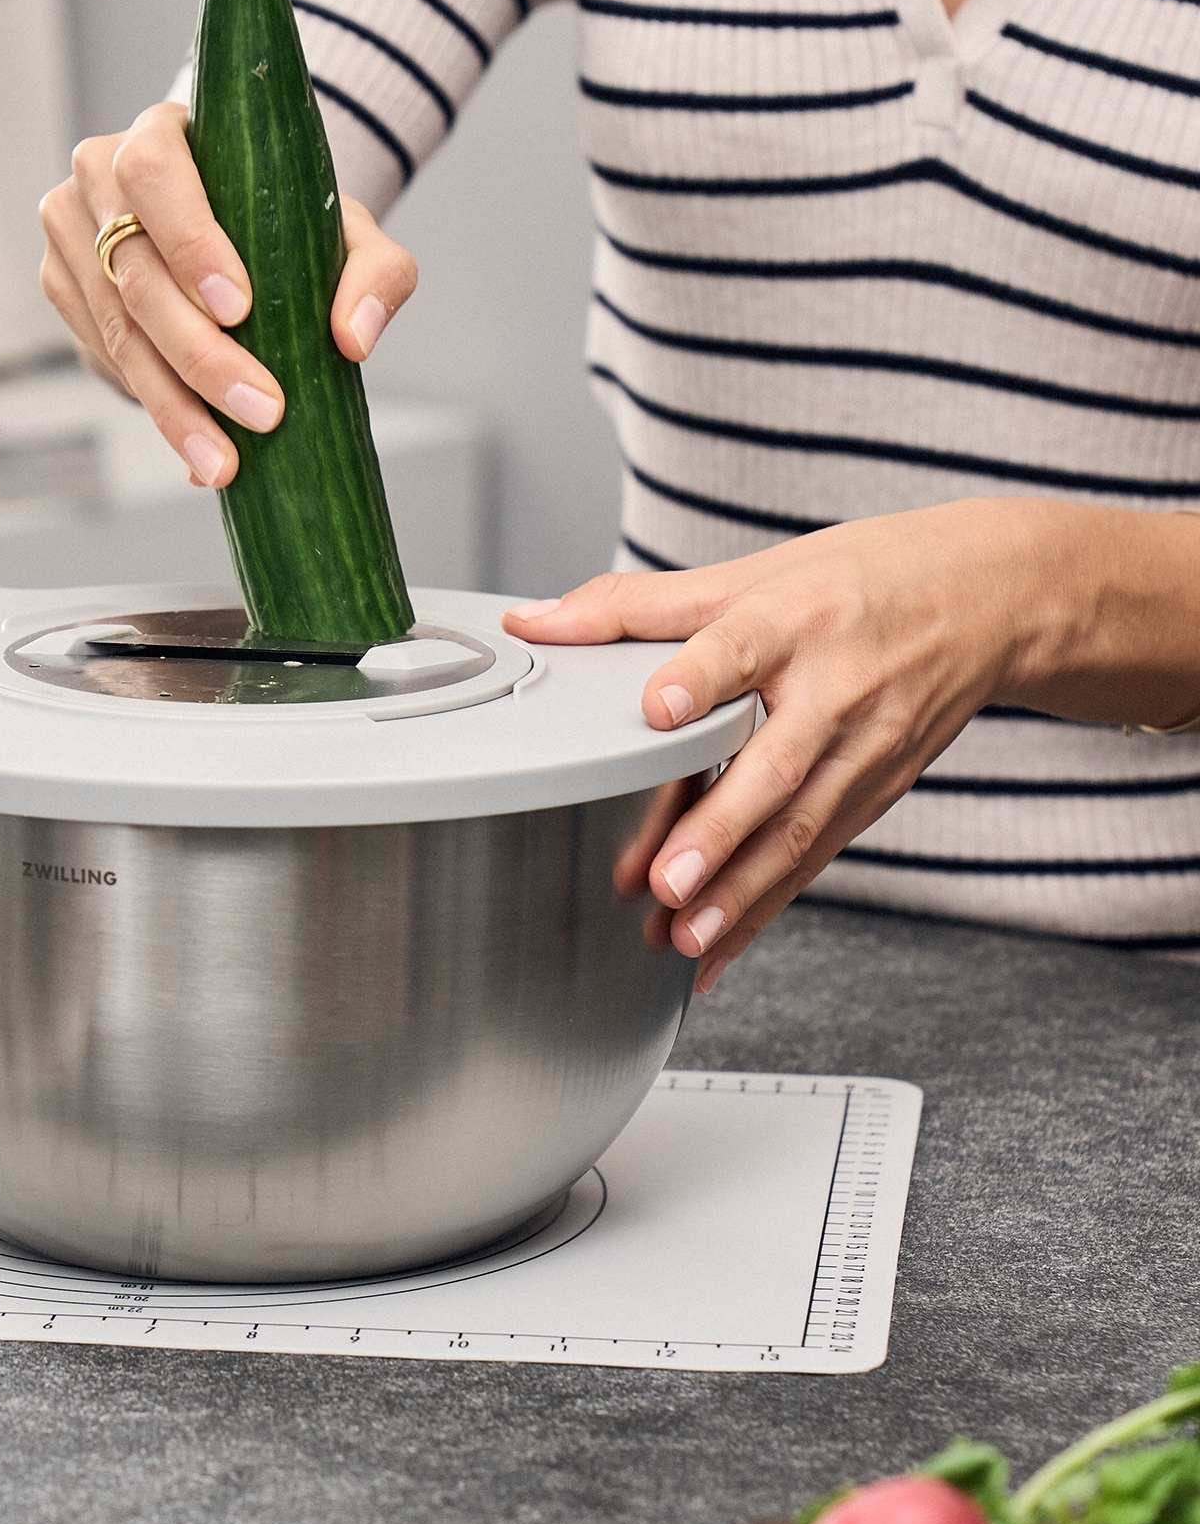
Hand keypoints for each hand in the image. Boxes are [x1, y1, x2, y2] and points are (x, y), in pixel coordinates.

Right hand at [37, 100, 416, 485]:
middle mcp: (99, 177)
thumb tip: (353, 336)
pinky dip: (154, 405)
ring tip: (224, 461)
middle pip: (134, 271)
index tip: (241, 310)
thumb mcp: (347, 232)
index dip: (189, 242)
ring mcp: (71, 237)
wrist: (236, 229)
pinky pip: (103, 356)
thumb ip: (375, 272)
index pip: (153, 173)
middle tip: (261, 411)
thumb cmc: (284, 219)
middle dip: (199, 354)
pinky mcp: (65, 291)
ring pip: (116, 329)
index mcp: (159, 132)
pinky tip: (198, 447)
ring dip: (173, 404)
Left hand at [502, 499, 1199, 992]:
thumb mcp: (750, 573)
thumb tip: (531, 622)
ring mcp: (867, 747)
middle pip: (777, 765)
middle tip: (667, 882)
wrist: (991, 597)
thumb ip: (634, 607)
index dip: (696, 676)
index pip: (739, 646)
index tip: (656, 710)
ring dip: (743, 892)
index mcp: (794, 619)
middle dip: (722, 831)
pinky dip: (767, 910)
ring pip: (802, 829)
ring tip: (686, 938)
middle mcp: (837, 688)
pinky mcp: (879, 790)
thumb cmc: (858, 581)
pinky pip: (817, 856)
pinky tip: (720, 951)